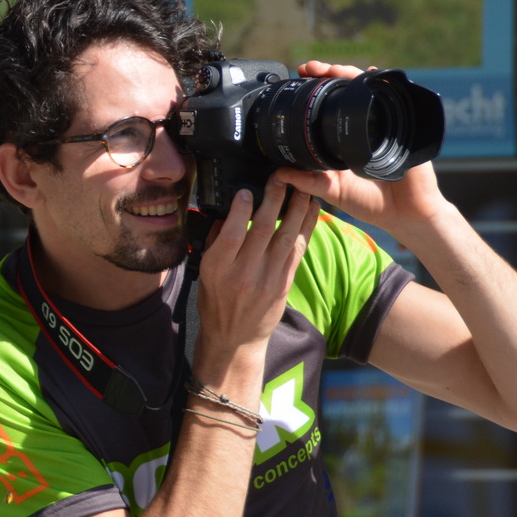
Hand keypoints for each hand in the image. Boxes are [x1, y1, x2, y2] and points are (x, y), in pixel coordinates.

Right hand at [195, 179, 321, 366]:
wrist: (235, 338)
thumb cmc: (216, 302)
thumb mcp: (205, 273)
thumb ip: (216, 243)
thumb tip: (228, 212)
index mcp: (218, 269)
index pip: (232, 234)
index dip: (242, 210)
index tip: (247, 189)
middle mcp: (244, 273)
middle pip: (263, 230)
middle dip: (274, 200)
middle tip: (280, 178)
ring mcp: (268, 279)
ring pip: (286, 237)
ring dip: (296, 209)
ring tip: (302, 186)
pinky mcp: (285, 282)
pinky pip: (298, 249)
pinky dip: (306, 227)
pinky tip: (311, 209)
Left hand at [271, 60, 453, 240]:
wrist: (406, 214)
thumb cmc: (372, 203)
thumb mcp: (332, 191)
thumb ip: (308, 183)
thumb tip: (278, 174)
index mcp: (343, 140)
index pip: (328, 108)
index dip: (314, 93)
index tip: (297, 81)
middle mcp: (362, 127)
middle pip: (346, 91)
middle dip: (328, 75)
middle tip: (310, 68)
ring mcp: (382, 123)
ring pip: (366, 89)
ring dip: (348, 74)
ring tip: (332, 69)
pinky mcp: (401, 126)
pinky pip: (390, 99)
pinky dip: (381, 83)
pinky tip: (369, 73)